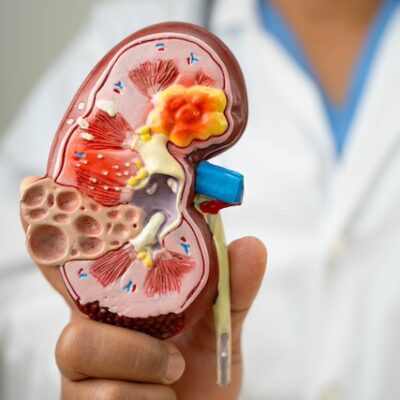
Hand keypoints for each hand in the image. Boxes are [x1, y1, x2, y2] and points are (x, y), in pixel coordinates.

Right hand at [21, 177, 266, 399]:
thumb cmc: (203, 375)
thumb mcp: (221, 328)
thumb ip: (233, 289)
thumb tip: (252, 244)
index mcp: (122, 296)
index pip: (84, 258)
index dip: (63, 232)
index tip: (51, 206)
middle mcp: (95, 324)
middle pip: (70, 295)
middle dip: (116, 315)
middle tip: (171, 349)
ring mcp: (82, 367)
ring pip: (79, 343)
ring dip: (141, 360)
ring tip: (175, 372)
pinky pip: (98, 393)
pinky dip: (143, 399)